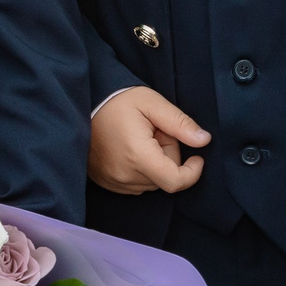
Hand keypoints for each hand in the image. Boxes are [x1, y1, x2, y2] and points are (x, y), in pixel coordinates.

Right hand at [87, 87, 208, 195]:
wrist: (81, 103)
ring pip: (151, 182)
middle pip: (164, 178)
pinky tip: (130, 149)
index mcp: (138, 156)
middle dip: (168, 157)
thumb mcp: (153, 104)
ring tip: (140, 139)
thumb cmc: (119, 101)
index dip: (192, 172)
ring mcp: (113, 181)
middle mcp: (124, 175)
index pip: (175, 182)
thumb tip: (204, 140)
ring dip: (154, 164)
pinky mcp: (106, 182)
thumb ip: (180, 124)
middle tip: (156, 132)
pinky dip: (140, 170)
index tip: (197, 156)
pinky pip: (135, 184)